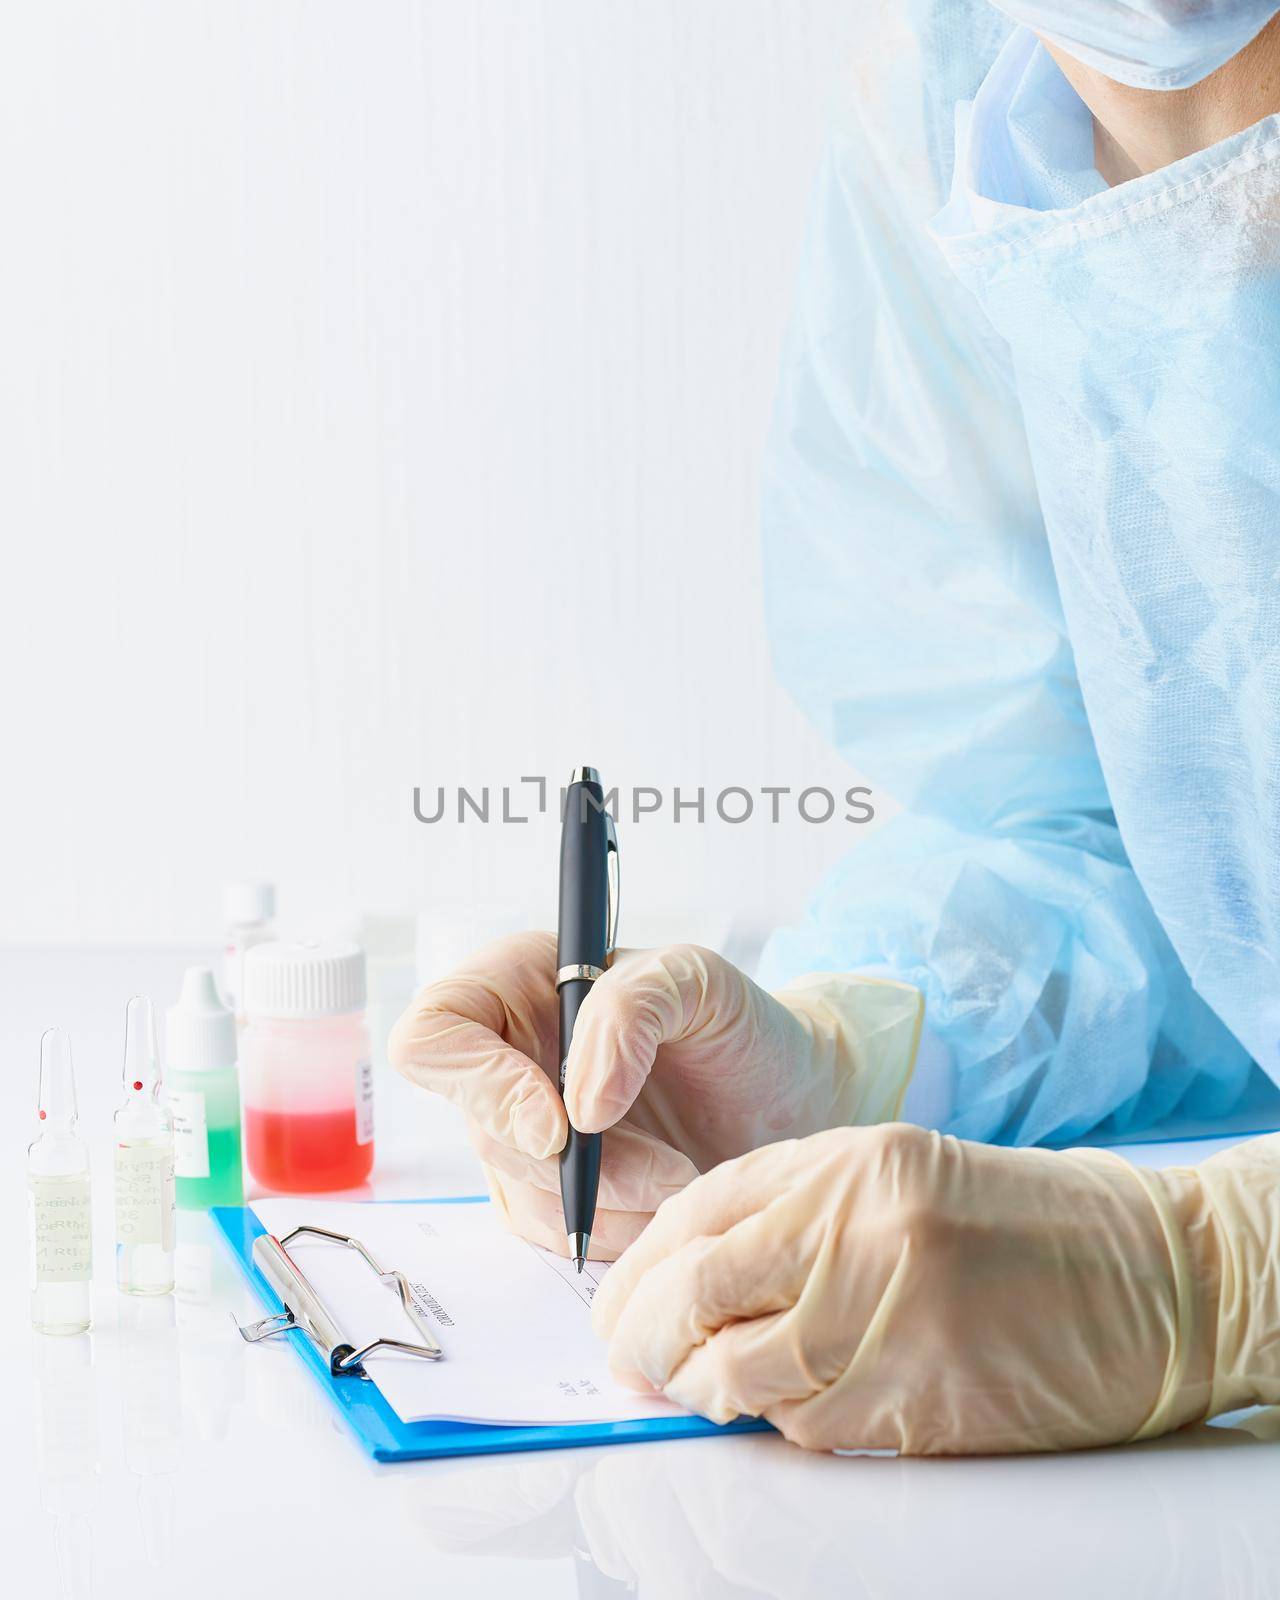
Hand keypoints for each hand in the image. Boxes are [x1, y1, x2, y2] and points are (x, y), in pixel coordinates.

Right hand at [389, 931, 920, 1259]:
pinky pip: (552, 1236)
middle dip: (578, 1165)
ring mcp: (526, 1132)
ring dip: (609, 1206)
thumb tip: (577, 1104)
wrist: (792, 1098)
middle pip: (482, 1130)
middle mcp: (508, 1058)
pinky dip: (616, 1233)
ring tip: (688, 1183)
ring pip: (519, 1193)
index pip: (435, 1033)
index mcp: (520, 984)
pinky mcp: (556, 1194)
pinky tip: (671, 1209)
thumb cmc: (742, 1024)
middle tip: (668, 1172)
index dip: (479, 1085)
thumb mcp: (700, 981)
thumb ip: (630, 1009)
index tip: (560, 1125)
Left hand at [595, 1126, 1279, 1453]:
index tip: (617, 1299)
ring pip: (740, 1378)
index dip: (638, 1264)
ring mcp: (889, 1325)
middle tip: (628, 1359)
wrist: (1156, 1278)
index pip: (699, 1211)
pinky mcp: (920, 1408)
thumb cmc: (1029, 1220)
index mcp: (851, 1165)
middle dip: (642, 1336)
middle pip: (696, 1294)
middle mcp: (859, 1236)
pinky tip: (792, 1405)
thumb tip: (692, 1275)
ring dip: (702, 1392)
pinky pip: (810, 1429)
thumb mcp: (899, 1172)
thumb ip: (795, 1209)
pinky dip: (781, 1424)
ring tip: (696, 1387)